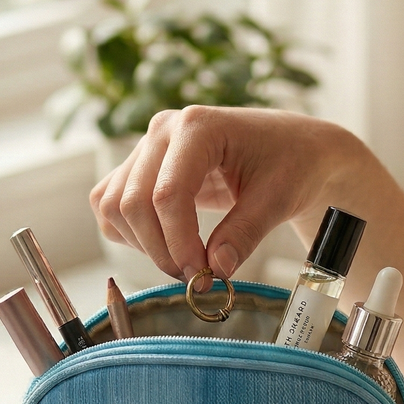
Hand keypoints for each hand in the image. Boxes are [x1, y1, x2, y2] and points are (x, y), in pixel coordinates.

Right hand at [89, 106, 371, 284]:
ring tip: (184, 262)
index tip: (202, 275)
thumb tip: (216, 269)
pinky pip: (110, 204)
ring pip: (113, 205)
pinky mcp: (140, 166)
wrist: (293, 149)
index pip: (168, 195)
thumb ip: (244, 234)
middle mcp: (163, 130)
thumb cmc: (291, 163)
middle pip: (132, 203)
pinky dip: (129, 233)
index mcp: (199, 126)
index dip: (179, 243)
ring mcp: (147, 146)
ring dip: (142, 244)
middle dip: (161, 250)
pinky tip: (166, 244)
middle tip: (196, 277)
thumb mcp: (277, 200)